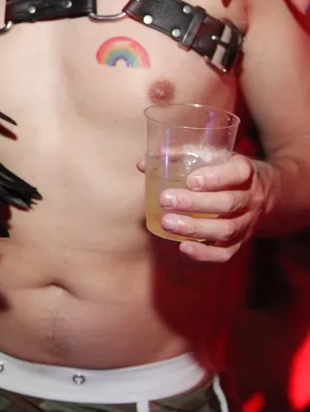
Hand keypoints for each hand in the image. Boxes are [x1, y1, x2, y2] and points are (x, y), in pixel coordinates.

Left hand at [154, 154, 272, 262]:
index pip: (236, 173)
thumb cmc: (229, 172)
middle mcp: (251, 198)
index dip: (215, 178)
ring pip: (225, 229)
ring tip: (167, 223)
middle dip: (194, 204)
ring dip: (195, 228)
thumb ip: (182, 157)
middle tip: (165, 200)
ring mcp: (247, 223)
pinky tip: (184, 248)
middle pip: (227, 204)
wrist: (269, 195)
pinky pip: (227, 253)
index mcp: (246, 172)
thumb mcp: (217, 157)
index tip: (190, 180)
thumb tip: (142, 164)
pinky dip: (206, 254)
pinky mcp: (241, 242)